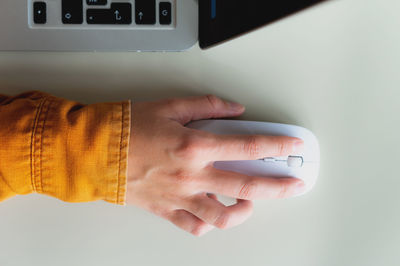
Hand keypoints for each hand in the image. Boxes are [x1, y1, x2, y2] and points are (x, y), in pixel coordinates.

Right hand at [126, 95, 304, 235]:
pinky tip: (215, 214)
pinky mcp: (166, 209)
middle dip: (279, 186)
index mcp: (194, 146)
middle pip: (247, 186)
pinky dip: (208, 224)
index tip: (292, 146)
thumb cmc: (127, 128)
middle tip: (295, 184)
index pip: (247, 146)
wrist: (95, 151)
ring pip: (222, 216)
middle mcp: (192, 175)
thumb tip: (234, 109)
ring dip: (244, 211)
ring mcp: (180, 196)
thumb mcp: (169, 106)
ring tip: (252, 203)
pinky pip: (193, 226)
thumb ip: (207, 106)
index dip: (276, 145)